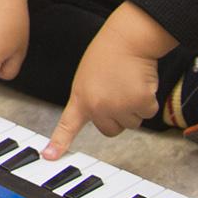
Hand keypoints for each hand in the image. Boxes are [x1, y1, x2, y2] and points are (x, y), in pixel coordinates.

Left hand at [44, 2, 175, 158]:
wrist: (127, 39)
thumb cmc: (108, 54)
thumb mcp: (87, 77)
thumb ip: (91, 99)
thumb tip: (107, 117)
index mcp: (81, 97)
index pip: (67, 125)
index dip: (59, 143)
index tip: (49, 157)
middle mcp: (97, 106)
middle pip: (111, 130)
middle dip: (118, 116)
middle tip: (117, 91)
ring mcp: (118, 106)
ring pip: (132, 122)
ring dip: (134, 107)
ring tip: (127, 82)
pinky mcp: (139, 103)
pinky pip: (147, 113)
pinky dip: (149, 100)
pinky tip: (140, 82)